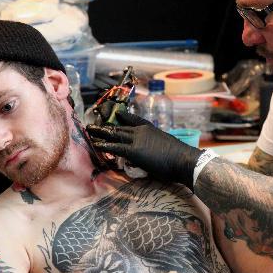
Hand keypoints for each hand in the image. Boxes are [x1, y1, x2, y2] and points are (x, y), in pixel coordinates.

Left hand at [86, 111, 202, 187]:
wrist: (183, 159)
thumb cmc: (179, 156)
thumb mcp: (165, 145)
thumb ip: (155, 146)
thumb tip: (152, 152)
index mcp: (150, 128)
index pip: (134, 120)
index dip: (123, 116)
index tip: (116, 113)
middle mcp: (141, 131)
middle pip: (120, 126)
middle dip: (106, 125)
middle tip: (94, 123)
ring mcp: (136, 140)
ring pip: (114, 134)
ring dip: (100, 132)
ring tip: (89, 130)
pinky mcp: (133, 151)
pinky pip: (114, 146)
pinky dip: (104, 144)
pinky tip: (96, 144)